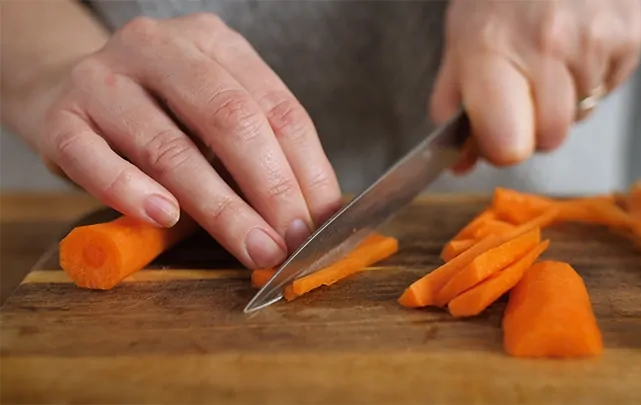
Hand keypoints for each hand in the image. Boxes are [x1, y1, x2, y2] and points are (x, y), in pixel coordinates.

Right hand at [27, 13, 341, 268]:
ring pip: (169, 146)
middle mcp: (160, 48)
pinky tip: (165, 218)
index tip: (323, 218)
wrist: (63, 91)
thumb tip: (306, 218)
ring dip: (219, 207)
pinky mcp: (59, 116)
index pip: (276, 106)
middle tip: (293, 240)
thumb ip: (253, 154)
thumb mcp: (211, 114)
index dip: (307, 167)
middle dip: (270, 188)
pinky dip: (131, 191)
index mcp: (213, 42)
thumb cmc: (158, 113)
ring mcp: (104, 78)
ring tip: (252, 246)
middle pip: (229, 119)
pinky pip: (94, 159)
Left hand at [430, 0, 640, 171]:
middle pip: (549, 140)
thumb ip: (455, 105)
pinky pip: (609, 90)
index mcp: (492, 52)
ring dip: (564, 100)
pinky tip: (576, 46)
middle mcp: (545, 48)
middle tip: (525, 88)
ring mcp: (593, 43)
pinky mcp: (628, 39)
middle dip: (535, 125)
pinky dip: (592, 78)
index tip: (497, 133)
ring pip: (581, 117)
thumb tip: (462, 164)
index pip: (508, 144)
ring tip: (550, 57)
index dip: (502, 147)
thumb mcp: (461, 40)